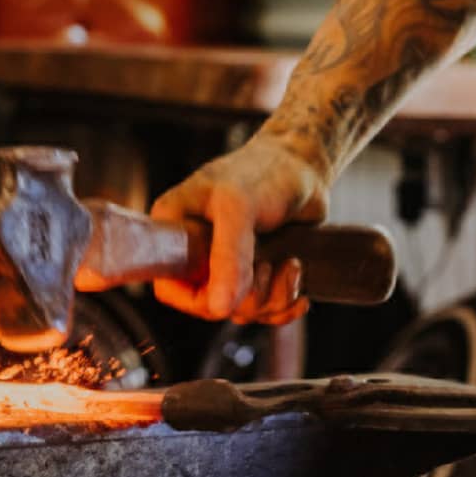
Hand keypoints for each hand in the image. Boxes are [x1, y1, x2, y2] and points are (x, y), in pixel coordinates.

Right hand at [150, 130, 327, 323]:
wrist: (306, 166)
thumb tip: (218, 306)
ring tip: (289, 264)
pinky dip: (286, 302)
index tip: (229, 289)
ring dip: (274, 297)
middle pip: (212, 306)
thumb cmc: (266, 171)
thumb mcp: (240, 207)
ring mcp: (229, 263)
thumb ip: (228, 255)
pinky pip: (266, 309)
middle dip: (248, 297)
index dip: (198, 300)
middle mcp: (198, 251)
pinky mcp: (257, 270)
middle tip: (266, 266)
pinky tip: (297, 276)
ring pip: (243, 310)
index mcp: (176, 229)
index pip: (169, 288)